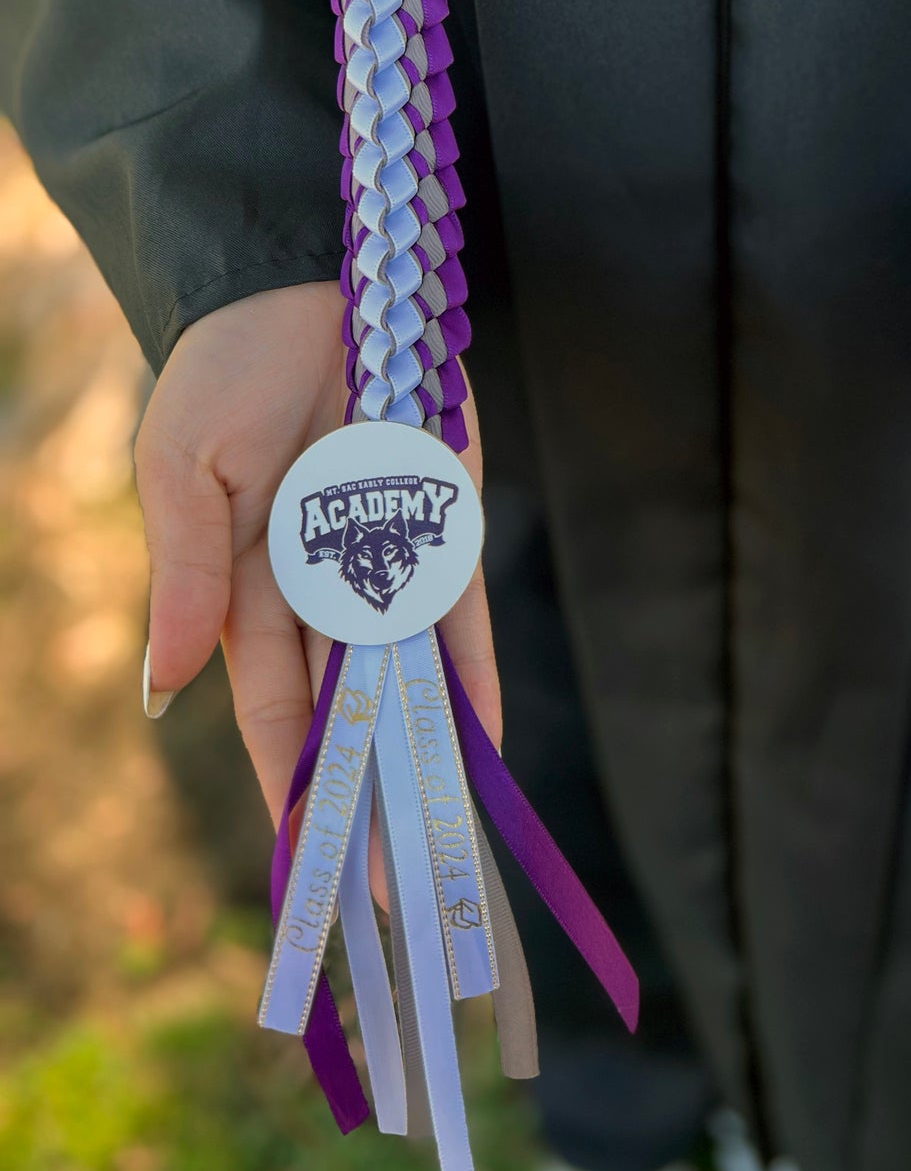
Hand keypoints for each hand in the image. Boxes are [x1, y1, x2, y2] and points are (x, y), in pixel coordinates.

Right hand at [134, 282, 500, 826]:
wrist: (308, 284)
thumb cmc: (226, 370)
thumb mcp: (184, 469)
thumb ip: (185, 575)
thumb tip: (165, 688)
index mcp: (246, 588)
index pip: (270, 710)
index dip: (291, 784)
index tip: (309, 861)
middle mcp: (321, 588)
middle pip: (347, 713)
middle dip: (367, 797)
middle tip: (392, 886)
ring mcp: (387, 561)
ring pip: (409, 680)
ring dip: (426, 756)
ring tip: (445, 838)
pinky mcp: (444, 525)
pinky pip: (463, 615)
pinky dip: (474, 677)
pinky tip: (484, 739)